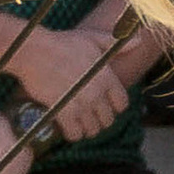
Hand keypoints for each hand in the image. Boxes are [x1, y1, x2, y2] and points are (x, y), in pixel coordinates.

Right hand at [12, 10, 135, 142]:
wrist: (34, 51)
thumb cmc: (63, 43)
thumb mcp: (93, 39)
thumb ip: (118, 45)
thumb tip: (139, 41)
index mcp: (107, 77)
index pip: (122, 104)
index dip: (114, 107)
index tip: (105, 105)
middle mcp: (97, 93)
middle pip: (108, 120)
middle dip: (100, 120)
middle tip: (89, 116)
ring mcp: (80, 103)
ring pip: (93, 130)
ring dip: (87, 129)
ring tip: (79, 123)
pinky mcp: (63, 111)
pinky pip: (75, 134)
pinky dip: (73, 134)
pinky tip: (68, 127)